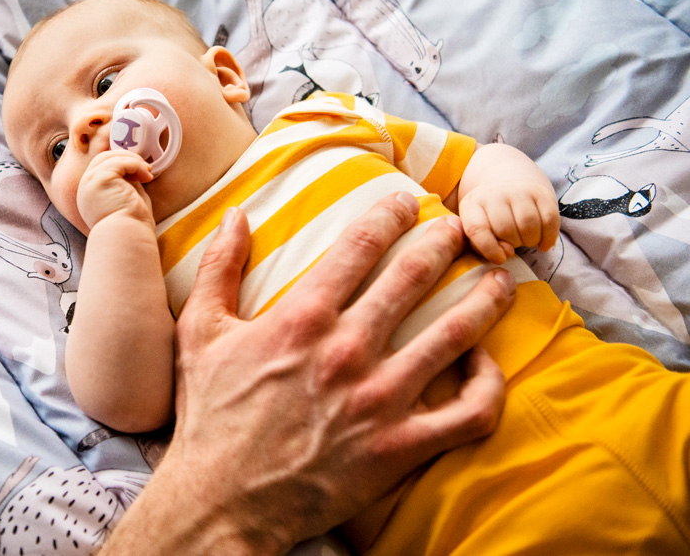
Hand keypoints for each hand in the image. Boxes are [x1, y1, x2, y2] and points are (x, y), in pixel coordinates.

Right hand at [77, 149, 153, 230]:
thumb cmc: (130, 226)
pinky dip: (135, 165)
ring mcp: (90, 182)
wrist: (127, 238)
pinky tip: (146, 176)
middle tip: (146, 168)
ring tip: (147, 172)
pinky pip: (118, 162)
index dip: (120, 163)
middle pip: (102, 158)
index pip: (100, 167)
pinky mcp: (100, 179)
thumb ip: (124, 182)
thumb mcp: (124, 198)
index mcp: (90, 194)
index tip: (139, 170)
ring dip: (132, 161)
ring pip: (109, 157)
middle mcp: (85, 187)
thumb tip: (133, 169)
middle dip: (126, 158)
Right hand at [106, 192, 512, 555]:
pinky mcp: (401, 446)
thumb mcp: (198, 331)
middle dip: (442, 243)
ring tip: (501, 279)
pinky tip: (488, 362)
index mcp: (302, 319)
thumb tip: (235, 215)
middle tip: (458, 228)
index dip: (389, 215)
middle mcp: (348, 351)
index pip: (360, 247)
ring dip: (484, 299)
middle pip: (413, 278)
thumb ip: (218, 268)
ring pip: (454, 335)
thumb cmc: (208, 415)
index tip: (405, 200)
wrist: (222, 499)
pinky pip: (468, 413)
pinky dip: (489, 384)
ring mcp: (381, 400)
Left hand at [457, 147, 559, 263]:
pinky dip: (548, 237)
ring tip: (527, 240)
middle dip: (512, 244)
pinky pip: (550, 220)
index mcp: (471, 204)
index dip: (489, 249)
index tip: (500, 258)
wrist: (506, 173)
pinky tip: (544, 243)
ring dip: (530, 241)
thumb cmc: (489, 213)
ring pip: (529, 226)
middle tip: (513, 243)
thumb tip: (506, 254)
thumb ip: (483, 245)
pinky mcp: (542, 192)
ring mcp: (519, 191)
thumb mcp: (476, 225)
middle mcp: (494, 194)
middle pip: (506, 230)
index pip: (477, 229)